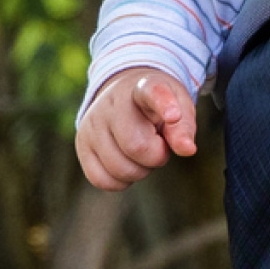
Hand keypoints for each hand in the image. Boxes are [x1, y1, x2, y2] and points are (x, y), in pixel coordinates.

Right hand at [76, 68, 197, 189]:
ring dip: (139, 170)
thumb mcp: (178, 109)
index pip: (153, 93)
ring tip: (141, 150)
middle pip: (137, 147)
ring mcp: (92, 123)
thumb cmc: (156, 108)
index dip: (164, 105)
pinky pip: (102, 180)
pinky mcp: (81, 144)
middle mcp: (112, 102)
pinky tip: (125, 163)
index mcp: (143, 87)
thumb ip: (184, 127)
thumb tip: (187, 150)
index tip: (174, 115)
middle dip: (156, 157)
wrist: (122, 96)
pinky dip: (120, 181)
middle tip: (158, 145)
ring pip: (120, 169)